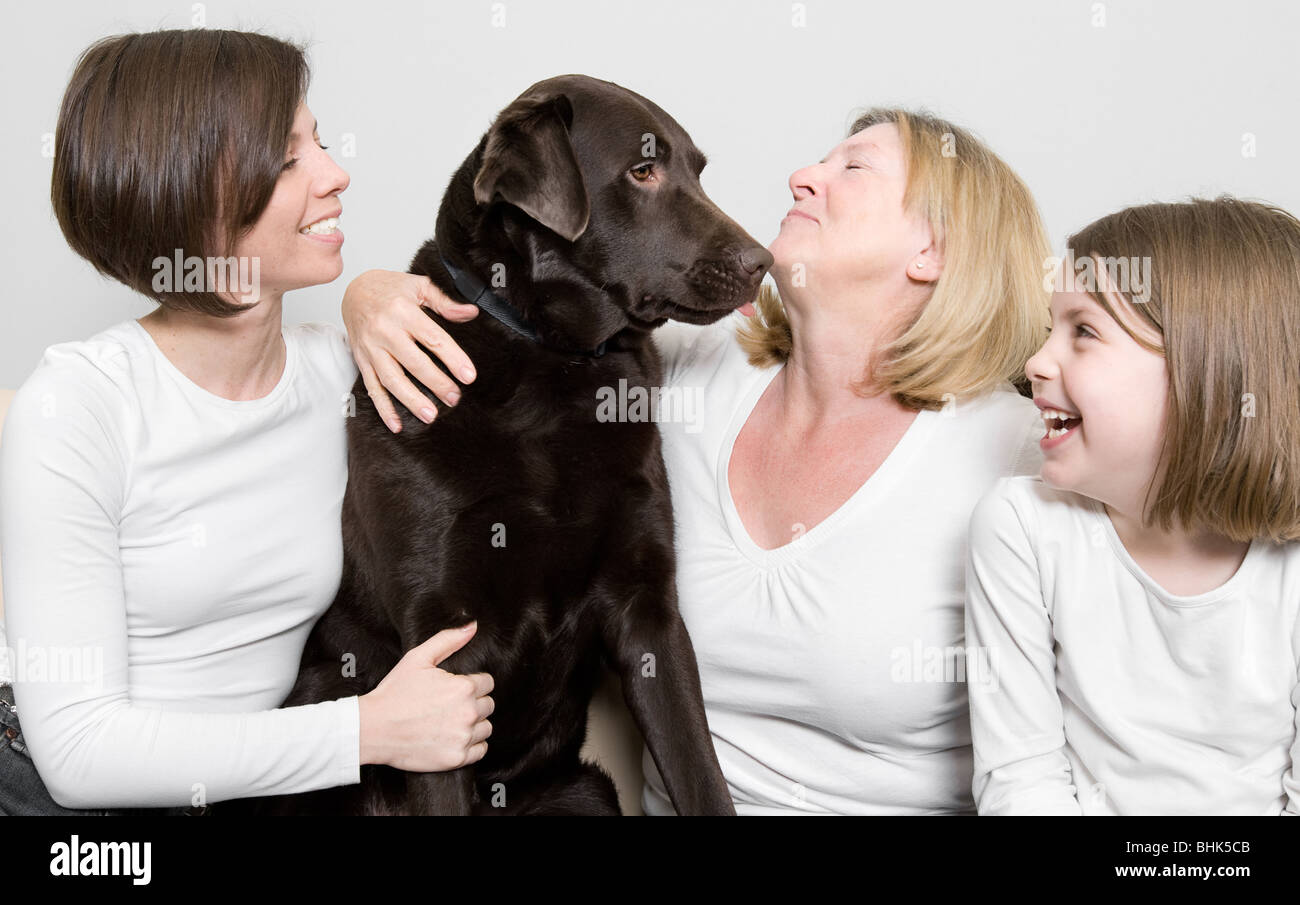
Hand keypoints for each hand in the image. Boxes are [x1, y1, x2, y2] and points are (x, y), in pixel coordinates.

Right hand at [342, 269, 480, 432]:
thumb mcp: (419, 286)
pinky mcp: (362, 361)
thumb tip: (470, 313)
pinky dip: (383, 408)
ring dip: (411, 400)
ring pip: (392, 379)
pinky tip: (396, 424)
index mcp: (402, 311)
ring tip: (430, 415)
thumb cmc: (389, 289)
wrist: (353, 290)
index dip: (453, 358)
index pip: (433, 339)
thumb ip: (445, 302)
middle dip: (436, 383)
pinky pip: (372, 388)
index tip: (468, 375)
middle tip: (454, 398)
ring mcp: (371, 348)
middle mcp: (384, 330)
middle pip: (414, 362)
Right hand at [358, 622, 494, 771]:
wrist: (373, 728)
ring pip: (486, 728)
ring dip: (475, 725)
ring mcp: (463, 737)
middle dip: (474, 703)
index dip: (473, 684)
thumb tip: (472, 626)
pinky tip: (455, 739)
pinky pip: (481, 750)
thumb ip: (448, 640)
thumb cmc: (394, 692)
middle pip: (489, 705)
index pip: (488, 683)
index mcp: (464, 687)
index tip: (457, 689)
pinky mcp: (457, 758)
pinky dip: (472, 746)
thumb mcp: (418, 658)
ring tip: (453, 722)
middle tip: (452, 706)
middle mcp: (468, 712)